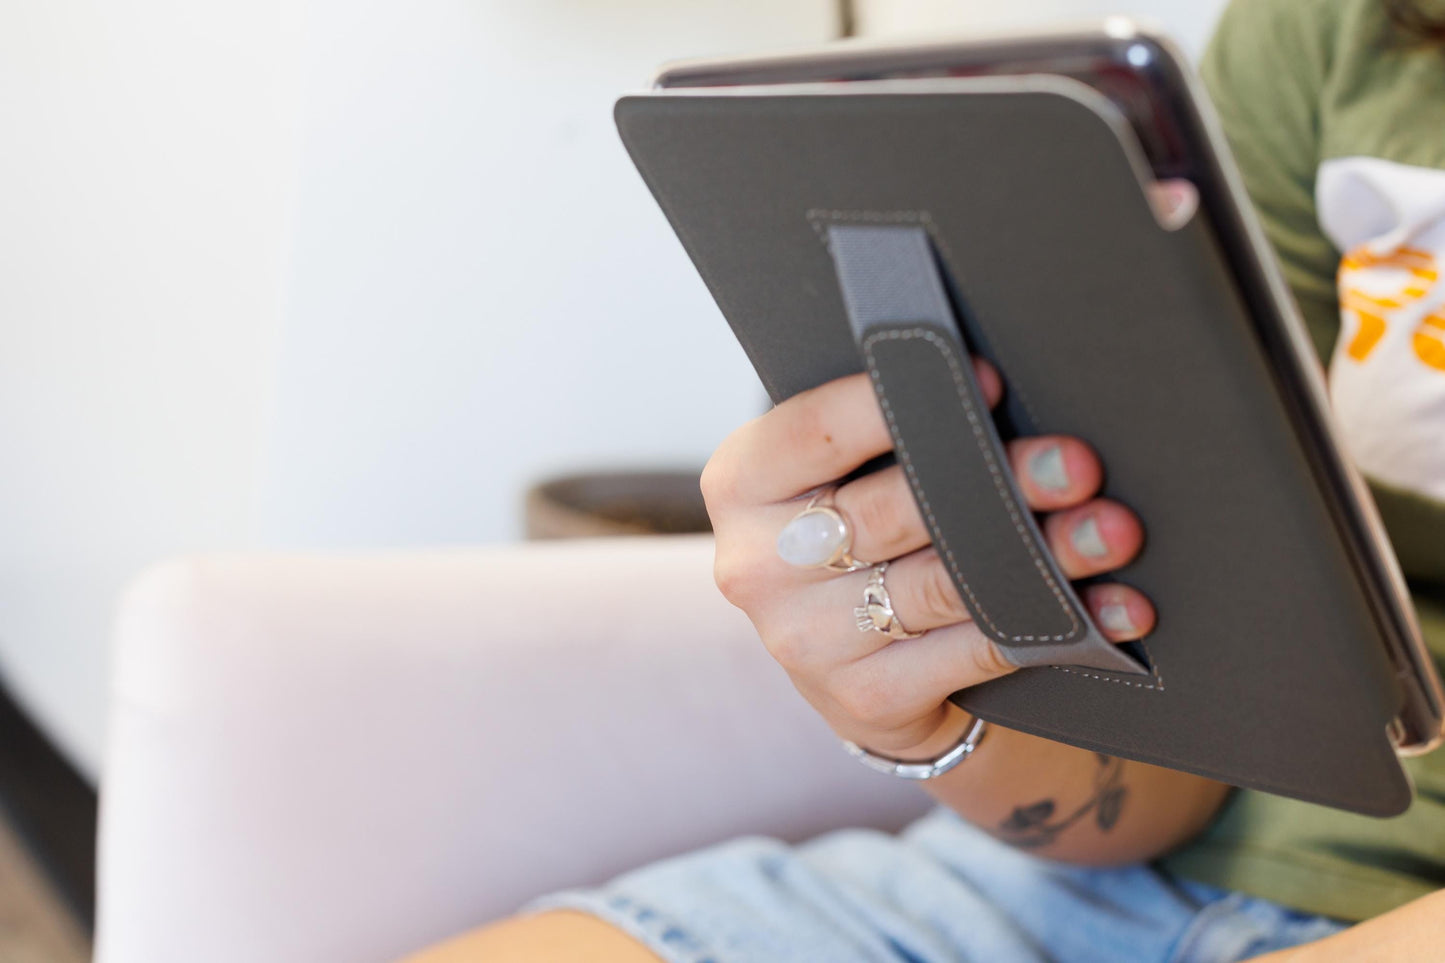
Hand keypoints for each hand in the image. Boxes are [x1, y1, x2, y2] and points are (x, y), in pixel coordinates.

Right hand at [701, 364, 1152, 758]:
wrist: (849, 656)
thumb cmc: (859, 526)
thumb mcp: (838, 472)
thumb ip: (885, 434)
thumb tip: (995, 389)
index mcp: (742, 485)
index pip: (815, 431)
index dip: (899, 401)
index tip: (988, 381)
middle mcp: (757, 565)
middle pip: (888, 510)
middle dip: (995, 483)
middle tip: (1077, 464)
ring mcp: (804, 641)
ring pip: (941, 585)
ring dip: (1040, 558)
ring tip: (1111, 531)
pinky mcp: (864, 698)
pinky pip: (972, 652)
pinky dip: (1049, 629)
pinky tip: (1108, 609)